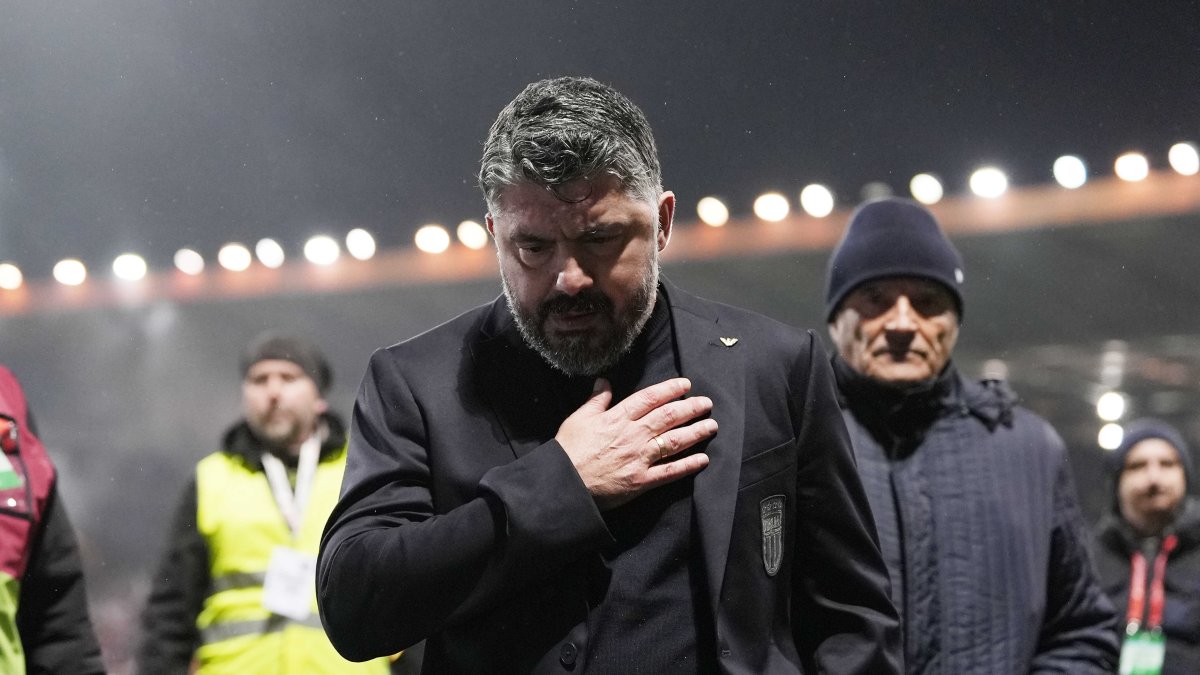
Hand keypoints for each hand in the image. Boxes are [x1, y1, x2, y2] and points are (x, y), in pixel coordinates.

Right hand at [556, 377, 716, 510]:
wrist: (564, 484)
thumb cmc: (569, 451)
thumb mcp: (578, 419)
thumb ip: (595, 400)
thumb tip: (603, 381)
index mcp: (617, 418)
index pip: (649, 398)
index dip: (670, 389)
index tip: (685, 385)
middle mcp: (633, 435)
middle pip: (668, 417)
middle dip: (691, 408)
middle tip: (706, 403)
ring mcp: (639, 458)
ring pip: (674, 441)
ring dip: (695, 432)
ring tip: (711, 425)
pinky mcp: (641, 480)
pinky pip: (670, 471)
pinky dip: (688, 465)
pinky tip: (703, 460)